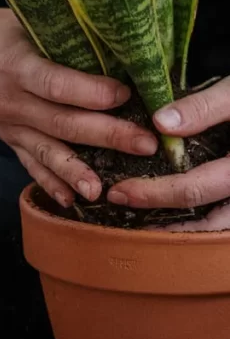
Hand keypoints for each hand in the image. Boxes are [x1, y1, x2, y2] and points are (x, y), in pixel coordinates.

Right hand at [0, 6, 157, 206]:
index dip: (91, 92)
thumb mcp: (19, 20)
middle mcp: (10, 100)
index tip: (126, 94)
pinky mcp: (7, 138)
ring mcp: (7, 124)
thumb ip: (58, 32)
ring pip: (46, 151)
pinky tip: (72, 201)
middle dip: (106, 135)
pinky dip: (50, 184)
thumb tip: (114, 38)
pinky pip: (29, 164)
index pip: (55, 84)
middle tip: (145, 144)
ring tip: (105, 189)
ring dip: (77, 171)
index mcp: (14, 65)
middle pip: (61, 123)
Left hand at [108, 76, 229, 226]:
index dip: (154, 194)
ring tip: (150, 225)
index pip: (194, 190)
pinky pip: (227, 217)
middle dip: (166, 225)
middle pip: (208, 223)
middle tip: (127, 214)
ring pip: (222, 227)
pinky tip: (179, 214)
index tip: (119, 191)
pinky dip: (204, 221)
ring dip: (187, 230)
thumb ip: (204, 108)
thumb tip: (160, 123)